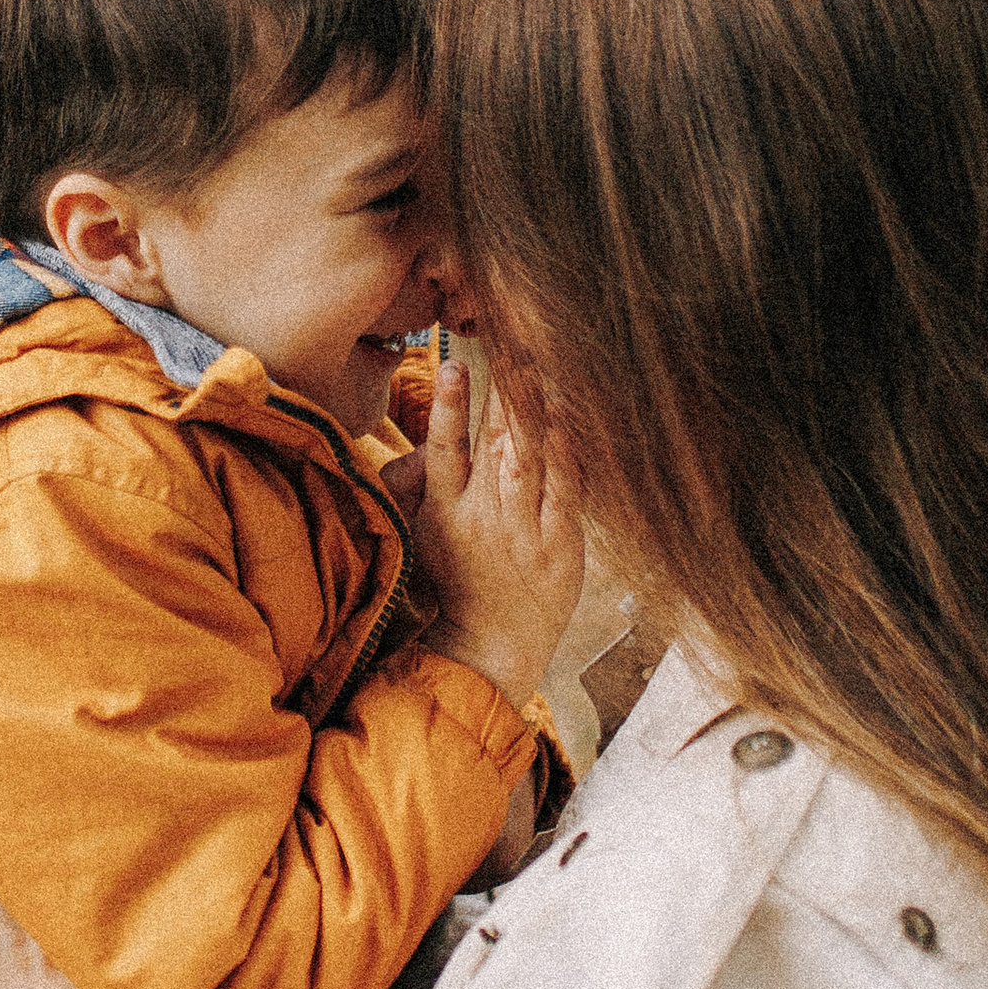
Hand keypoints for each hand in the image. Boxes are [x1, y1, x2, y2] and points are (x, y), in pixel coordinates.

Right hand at [413, 357, 585, 717]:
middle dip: (506, 390)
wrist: (492, 647)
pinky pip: (566, 490)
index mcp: (446, 513)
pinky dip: (567, 452)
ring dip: (537, 410)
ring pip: (532, 458)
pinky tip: (566, 419)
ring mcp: (525, 532)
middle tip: (515, 342)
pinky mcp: (561, 546)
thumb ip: (420, 487)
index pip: (446, 450)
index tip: (453, 365)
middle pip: (497, 441)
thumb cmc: (456, 583)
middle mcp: (485, 518)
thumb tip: (421, 446)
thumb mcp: (423, 536)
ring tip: (541, 367)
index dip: (450, 407)